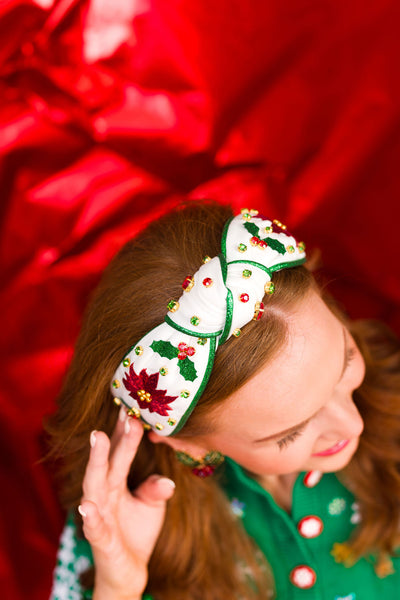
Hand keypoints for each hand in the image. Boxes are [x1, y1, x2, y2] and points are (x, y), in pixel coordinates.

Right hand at [79, 409, 174, 599]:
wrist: (129, 570)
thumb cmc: (137, 531)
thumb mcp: (152, 506)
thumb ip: (156, 489)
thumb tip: (167, 481)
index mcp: (116, 483)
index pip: (121, 453)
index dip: (126, 431)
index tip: (133, 407)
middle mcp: (104, 495)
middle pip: (106, 463)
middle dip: (111, 436)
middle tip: (119, 412)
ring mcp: (99, 516)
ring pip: (94, 486)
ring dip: (96, 462)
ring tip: (99, 438)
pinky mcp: (101, 540)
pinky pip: (94, 528)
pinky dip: (90, 517)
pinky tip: (87, 505)